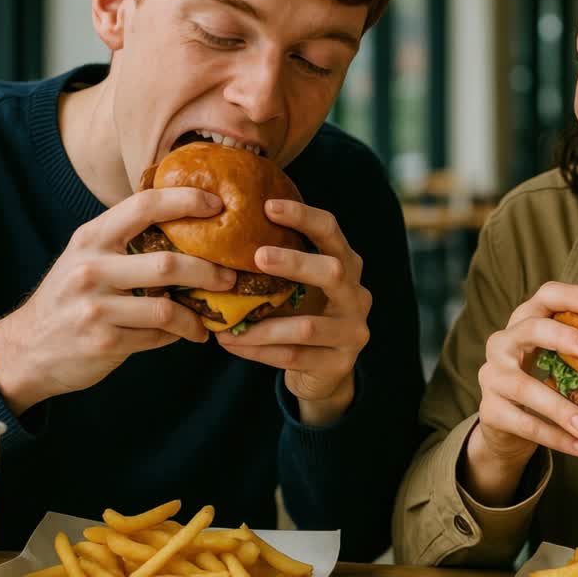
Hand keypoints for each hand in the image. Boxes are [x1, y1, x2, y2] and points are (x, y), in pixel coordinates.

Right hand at [0, 188, 235, 414]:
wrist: (26, 348)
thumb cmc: (69, 296)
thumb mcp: (88, 256)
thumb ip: (126, 239)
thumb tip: (188, 222)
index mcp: (91, 237)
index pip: (144, 205)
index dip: (186, 200)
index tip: (218, 205)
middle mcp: (91, 268)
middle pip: (167, 263)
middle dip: (209, 270)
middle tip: (230, 275)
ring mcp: (95, 307)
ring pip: (167, 308)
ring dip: (198, 314)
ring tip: (210, 317)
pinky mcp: (103, 341)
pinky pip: (157, 337)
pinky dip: (176, 336)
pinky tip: (185, 334)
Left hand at [215, 199, 371, 425]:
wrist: (323, 371)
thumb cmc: (302, 315)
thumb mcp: (297, 286)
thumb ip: (276, 264)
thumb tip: (220, 233)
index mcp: (347, 265)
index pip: (331, 232)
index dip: (304, 216)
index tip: (268, 206)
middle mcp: (357, 295)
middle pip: (334, 272)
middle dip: (295, 262)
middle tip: (257, 256)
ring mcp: (353, 331)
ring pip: (308, 326)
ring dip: (262, 325)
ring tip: (225, 323)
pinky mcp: (340, 363)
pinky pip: (294, 356)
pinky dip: (259, 350)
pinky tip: (232, 343)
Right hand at [461, 282, 577, 506]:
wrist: (506, 425)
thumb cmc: (544, 381)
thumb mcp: (560, 358)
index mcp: (525, 322)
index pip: (544, 296)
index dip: (570, 296)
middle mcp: (502, 343)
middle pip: (530, 330)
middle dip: (563, 337)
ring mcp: (492, 377)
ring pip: (524, 387)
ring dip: (560, 407)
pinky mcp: (490, 410)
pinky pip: (524, 424)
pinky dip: (555, 437)